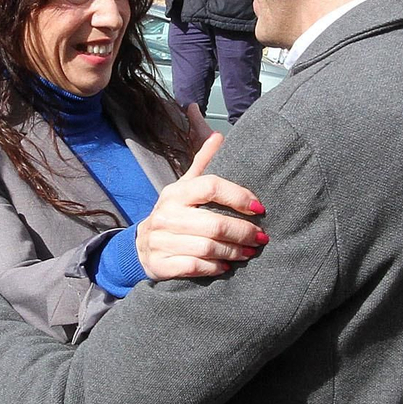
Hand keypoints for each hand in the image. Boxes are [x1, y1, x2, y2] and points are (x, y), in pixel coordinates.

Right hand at [135, 132, 266, 279]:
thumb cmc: (174, 214)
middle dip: (243, 232)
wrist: (142, 246)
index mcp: (175, 193)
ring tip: (248, 252)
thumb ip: (203, 164)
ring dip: (234, 251)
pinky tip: (226, 266)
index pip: (210, 187)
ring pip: (208, 247)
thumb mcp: (184, 188)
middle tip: (260, 237)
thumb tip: (219, 136)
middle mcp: (166, 215)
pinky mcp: (161, 264)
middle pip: (214, 223)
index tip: (259, 207)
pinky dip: (215, 267)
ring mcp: (161, 241)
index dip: (238, 196)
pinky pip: (195, 266)